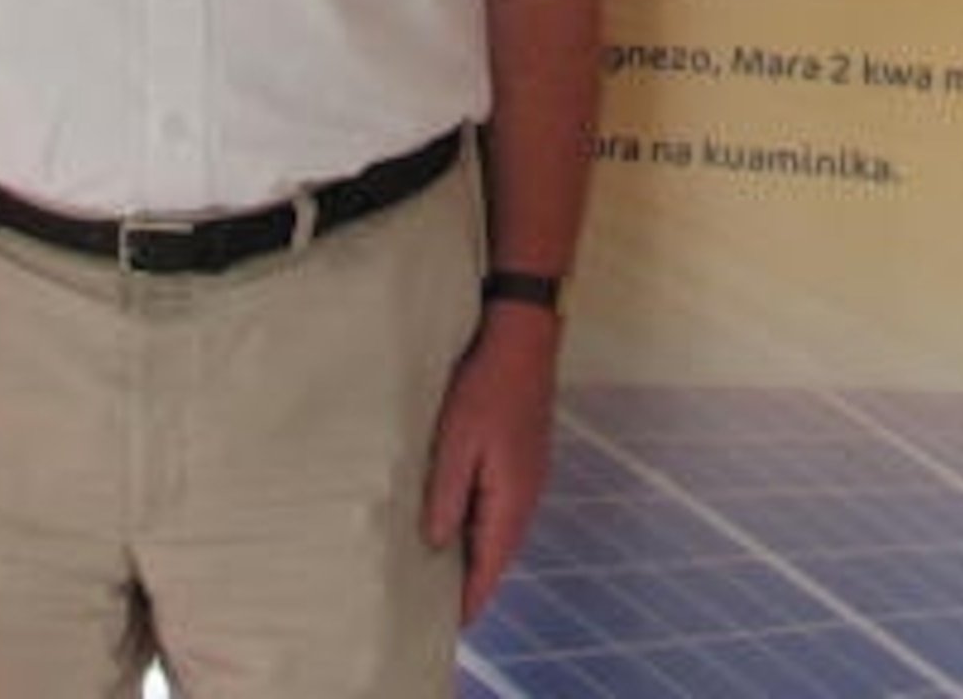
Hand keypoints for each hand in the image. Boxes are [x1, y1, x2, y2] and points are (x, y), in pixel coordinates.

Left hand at [420, 304, 561, 620]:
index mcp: (512, 499)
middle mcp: (526, 495)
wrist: (521, 339)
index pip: (491, 565)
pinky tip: (456, 517)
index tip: (446, 622)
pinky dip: (479, 522)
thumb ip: (446, 496)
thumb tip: (437, 543)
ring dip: (474, 549)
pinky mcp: (522, 458)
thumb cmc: (485, 386)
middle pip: (498, 552)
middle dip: (470, 578)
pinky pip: (500, 505)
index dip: (470, 597)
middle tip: (434, 599)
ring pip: (499, 528)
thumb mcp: (455, 442)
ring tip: (440, 567)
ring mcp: (528, 475)